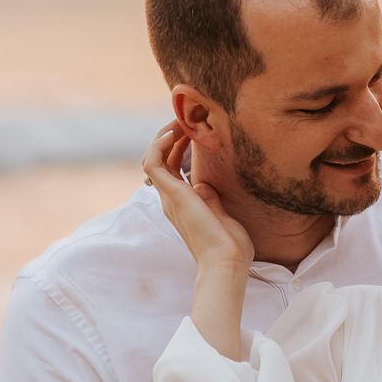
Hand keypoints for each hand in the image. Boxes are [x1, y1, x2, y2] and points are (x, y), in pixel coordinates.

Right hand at [142, 123, 252, 270]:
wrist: (226, 261)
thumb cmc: (230, 247)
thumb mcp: (222, 216)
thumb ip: (211, 201)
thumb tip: (203, 185)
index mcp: (184, 205)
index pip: (173, 169)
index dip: (180, 147)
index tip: (195, 131)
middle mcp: (172, 200)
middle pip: (162, 160)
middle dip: (172, 136)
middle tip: (187, 119)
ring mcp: (170, 197)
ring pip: (153, 158)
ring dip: (164, 136)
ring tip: (179, 120)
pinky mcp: (171, 194)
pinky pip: (152, 163)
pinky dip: (159, 144)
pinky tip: (174, 132)